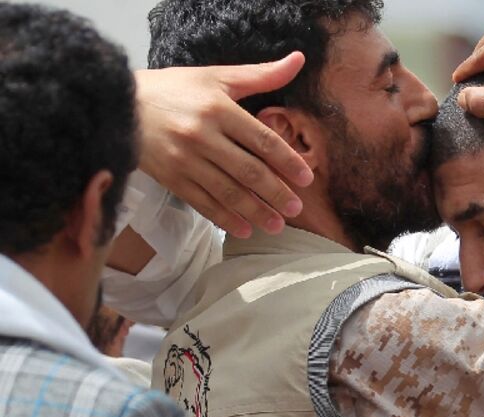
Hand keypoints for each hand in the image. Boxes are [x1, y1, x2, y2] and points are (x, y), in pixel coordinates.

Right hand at [134, 53, 313, 238]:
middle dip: (275, 192)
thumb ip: (260, 75)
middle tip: (297, 208)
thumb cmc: (173, 89)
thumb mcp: (215, 77)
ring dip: (255, 211)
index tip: (306, 178)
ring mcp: (184, 159)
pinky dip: (224, 218)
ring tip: (278, 225)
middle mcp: (202, 136)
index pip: (261, 139)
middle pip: (248, 170)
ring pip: (227, 191)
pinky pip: (202, 202)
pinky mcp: (170, 177)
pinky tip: (244, 229)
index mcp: (218, 109)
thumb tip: (298, 60)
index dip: (286, 160)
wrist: (116, 103)